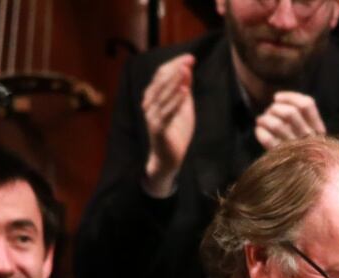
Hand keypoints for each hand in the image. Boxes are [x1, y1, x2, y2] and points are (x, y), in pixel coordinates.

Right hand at [142, 54, 196, 196]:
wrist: (168, 159)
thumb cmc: (175, 131)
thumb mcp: (183, 107)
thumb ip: (184, 89)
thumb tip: (187, 69)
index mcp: (153, 97)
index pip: (160, 75)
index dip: (174, 64)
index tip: (190, 57)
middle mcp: (149, 104)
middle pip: (160, 82)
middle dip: (175, 69)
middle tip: (189, 60)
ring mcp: (152, 117)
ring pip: (162, 95)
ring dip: (175, 82)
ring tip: (185, 71)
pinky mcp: (158, 130)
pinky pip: (167, 113)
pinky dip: (175, 101)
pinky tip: (185, 92)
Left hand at [255, 91, 326, 150]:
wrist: (310, 184)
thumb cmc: (306, 154)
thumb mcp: (310, 136)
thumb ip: (301, 119)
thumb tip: (277, 100)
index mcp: (318, 130)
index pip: (307, 104)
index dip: (290, 96)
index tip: (276, 97)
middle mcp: (308, 138)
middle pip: (290, 113)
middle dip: (275, 108)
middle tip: (269, 112)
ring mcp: (295, 148)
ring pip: (277, 125)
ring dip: (265, 119)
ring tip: (260, 121)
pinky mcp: (281, 157)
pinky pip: (268, 140)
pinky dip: (260, 132)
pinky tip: (259, 132)